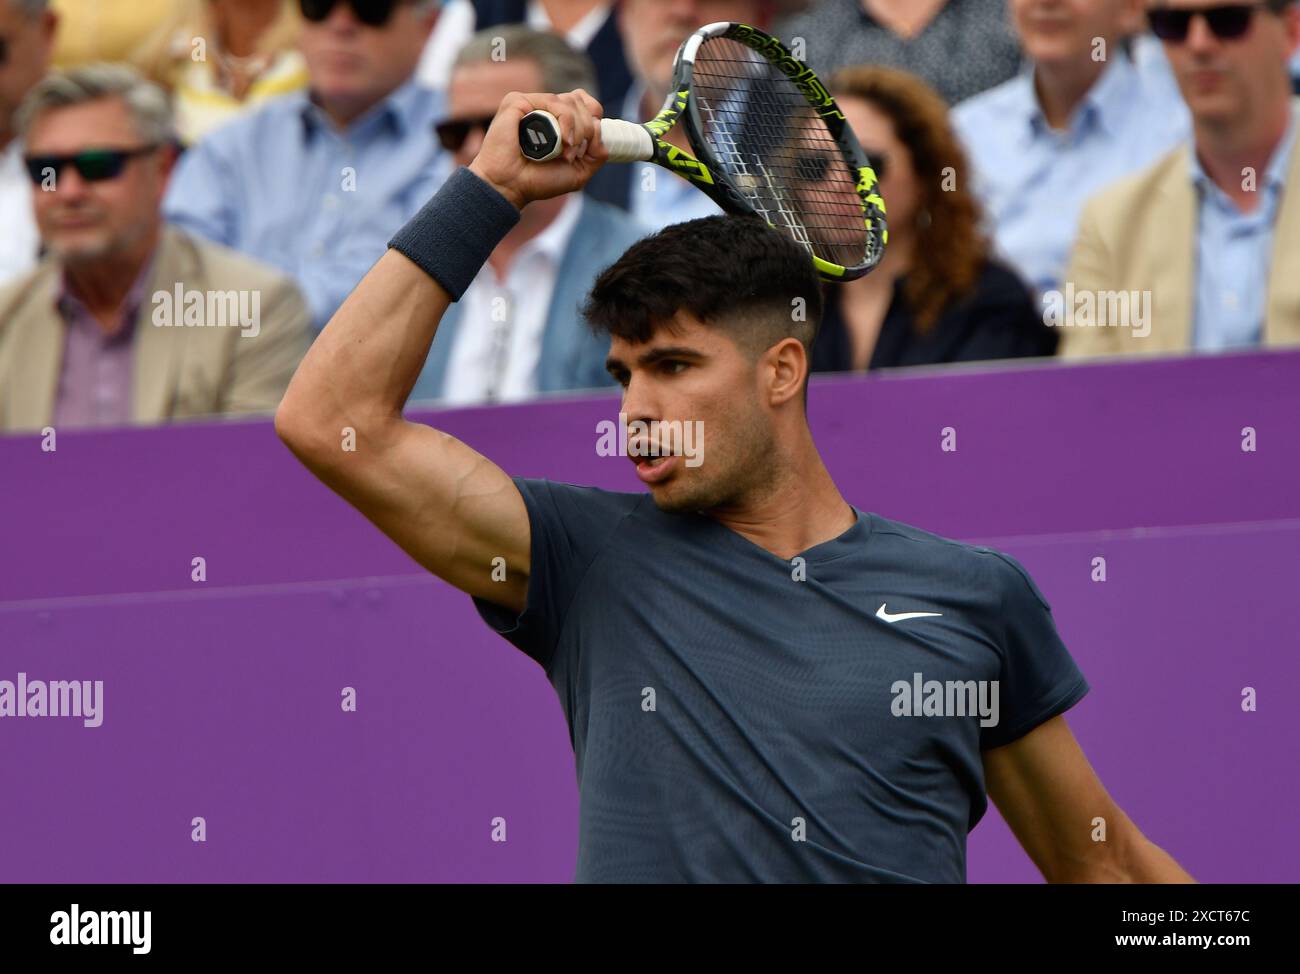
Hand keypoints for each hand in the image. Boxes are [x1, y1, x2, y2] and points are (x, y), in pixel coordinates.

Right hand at [467, 88, 606, 210]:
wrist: (510, 187)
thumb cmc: (538, 181)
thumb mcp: (578, 173)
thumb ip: (597, 154)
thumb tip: (600, 128)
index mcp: (558, 121)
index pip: (585, 103)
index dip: (594, 117)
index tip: (591, 142)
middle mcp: (545, 110)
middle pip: (581, 102)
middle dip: (587, 129)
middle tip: (573, 154)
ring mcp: (532, 104)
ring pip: (571, 102)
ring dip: (578, 129)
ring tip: (566, 152)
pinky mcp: (519, 102)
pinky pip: (554, 101)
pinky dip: (565, 121)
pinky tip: (562, 141)